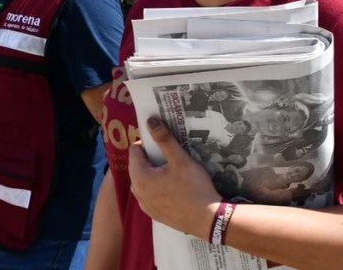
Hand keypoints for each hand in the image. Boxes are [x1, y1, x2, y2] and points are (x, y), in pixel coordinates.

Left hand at [128, 116, 222, 238]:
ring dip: (154, 174)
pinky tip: (174, 188)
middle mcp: (137, 193)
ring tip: (173, 172)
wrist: (208, 220)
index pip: (134, 151)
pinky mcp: (154, 215)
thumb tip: (150, 121)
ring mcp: (145, 206)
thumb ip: (164, 139)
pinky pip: (150, 195)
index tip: (163, 144)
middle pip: (137, 166)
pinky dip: (157, 188)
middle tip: (170, 157)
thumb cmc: (195, 188)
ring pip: (144, 181)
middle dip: (150, 159)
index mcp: (140, 177)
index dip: (148, 144)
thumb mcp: (180, 159)